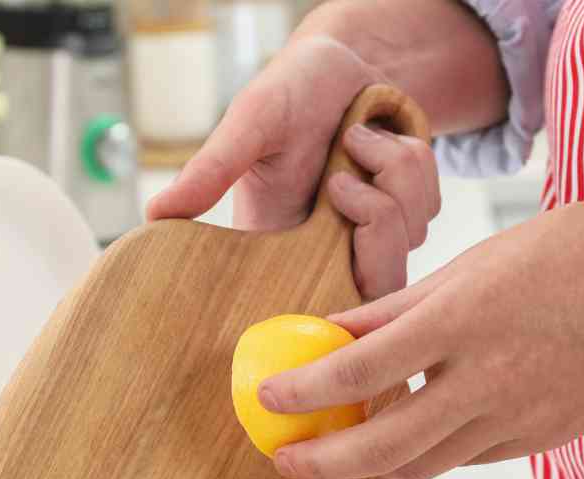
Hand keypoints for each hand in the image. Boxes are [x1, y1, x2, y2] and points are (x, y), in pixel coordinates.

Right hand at [145, 36, 439, 298]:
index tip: (338, 227)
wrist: (347, 61)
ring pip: (411, 236)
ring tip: (355, 141)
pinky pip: (430, 206)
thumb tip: (153, 215)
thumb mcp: (251, 123)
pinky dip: (415, 164)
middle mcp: (329, 253)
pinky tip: (383, 141)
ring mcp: (372, 238)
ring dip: (393, 174)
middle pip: (381, 282)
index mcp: (283, 248)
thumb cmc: (291, 90)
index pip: (317, 310)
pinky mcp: (406, 218)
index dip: (341, 294)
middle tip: (343, 174)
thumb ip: (211, 170)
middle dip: (376, 216)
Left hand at [256, 201, 583, 478]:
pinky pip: (471, 459)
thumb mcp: (474, 264)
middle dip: (323, 462)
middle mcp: (489, 380)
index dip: (302, 393)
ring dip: (376, 463)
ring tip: (348, 444)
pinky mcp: (546, 439)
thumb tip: (333, 331)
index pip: (357, 373)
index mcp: (462, 321)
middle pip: (383, 449)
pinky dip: (436, 450)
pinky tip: (424, 425)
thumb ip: (399, 307)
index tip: (268, 398)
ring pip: (426, 465)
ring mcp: (522, 419)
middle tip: (286, 457)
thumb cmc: (573, 251)